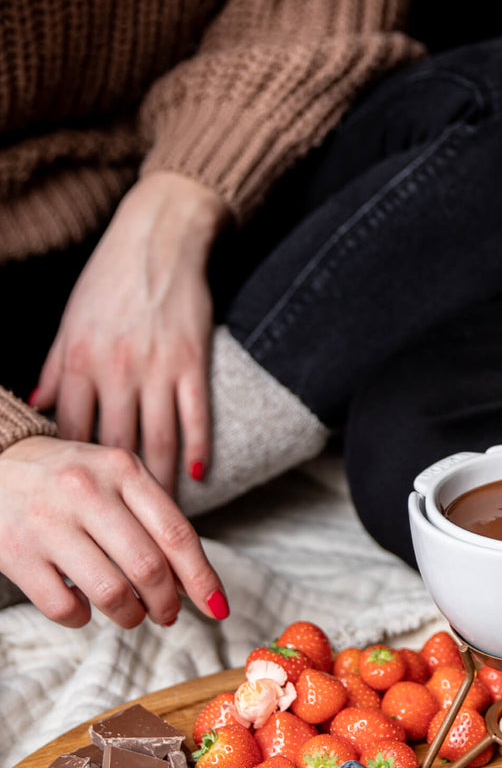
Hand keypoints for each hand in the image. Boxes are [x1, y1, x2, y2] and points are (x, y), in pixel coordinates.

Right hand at [0, 436, 228, 628]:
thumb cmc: (68, 477)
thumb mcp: (114, 477)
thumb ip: (153, 518)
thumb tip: (192, 581)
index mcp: (122, 469)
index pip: (176, 533)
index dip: (203, 578)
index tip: (218, 607)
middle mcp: (86, 491)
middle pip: (149, 568)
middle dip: (167, 604)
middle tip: (167, 615)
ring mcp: (49, 523)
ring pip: (111, 593)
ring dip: (131, 616)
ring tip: (131, 613)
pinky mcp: (16, 554)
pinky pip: (65, 608)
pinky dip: (83, 619)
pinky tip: (84, 607)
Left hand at [34, 172, 230, 491]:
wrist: (159, 238)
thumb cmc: (109, 279)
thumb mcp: (69, 322)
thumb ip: (54, 370)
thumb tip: (37, 410)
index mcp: (79, 361)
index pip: (74, 433)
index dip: (79, 475)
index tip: (82, 506)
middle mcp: (116, 370)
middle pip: (116, 448)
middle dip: (120, 494)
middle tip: (126, 529)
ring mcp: (158, 368)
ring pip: (158, 441)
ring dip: (160, 485)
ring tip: (162, 521)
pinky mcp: (193, 361)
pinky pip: (195, 416)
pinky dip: (197, 448)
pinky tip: (197, 475)